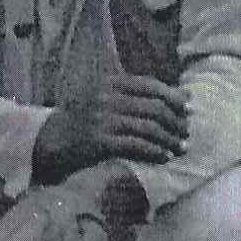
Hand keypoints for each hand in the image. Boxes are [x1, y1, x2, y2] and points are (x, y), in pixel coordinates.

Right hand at [33, 75, 189, 176]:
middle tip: (186, 134)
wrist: (51, 139)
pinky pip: (135, 145)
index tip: (189, 108)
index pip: (149, 85)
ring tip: (179, 148)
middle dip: (175, 121)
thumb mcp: (105, 98)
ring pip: (147, 127)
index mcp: (108, 83)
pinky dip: (154, 151)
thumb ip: (136, 96)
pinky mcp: (100, 141)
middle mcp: (106, 98)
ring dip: (168, 139)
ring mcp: (102, 120)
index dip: (172, 96)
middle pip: (152, 107)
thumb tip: (181, 94)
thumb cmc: (84, 119)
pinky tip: (163, 157)